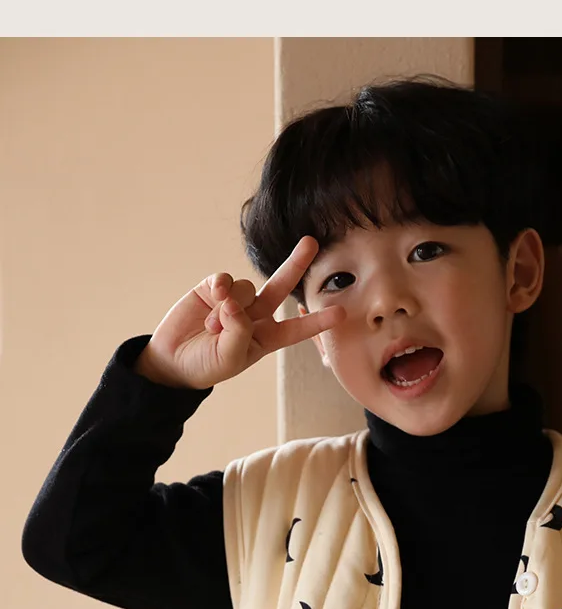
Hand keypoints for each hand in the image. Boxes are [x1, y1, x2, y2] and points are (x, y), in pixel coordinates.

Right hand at [141, 237, 344, 388]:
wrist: (172, 360)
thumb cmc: (207, 365)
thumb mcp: (229, 358)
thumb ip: (238, 332)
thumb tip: (235, 303)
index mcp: (266, 338)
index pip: (296, 329)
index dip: (317, 321)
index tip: (342, 314)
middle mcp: (255, 315)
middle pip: (280, 286)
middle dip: (295, 264)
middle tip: (312, 242)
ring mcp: (235, 299)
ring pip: (246, 288)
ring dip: (230, 307)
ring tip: (211, 327)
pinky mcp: (213, 288)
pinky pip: (224, 279)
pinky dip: (220, 286)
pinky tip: (212, 295)